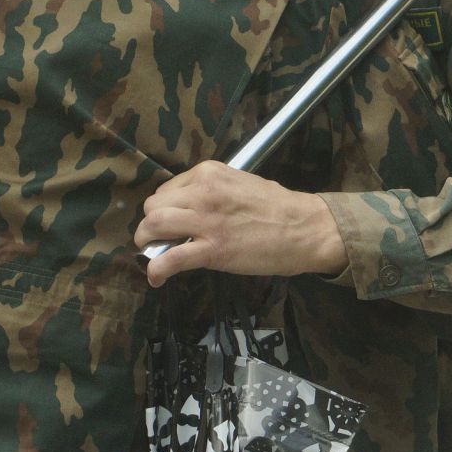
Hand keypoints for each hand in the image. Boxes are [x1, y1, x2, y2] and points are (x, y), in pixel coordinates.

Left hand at [135, 161, 345, 287]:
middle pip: (153, 206)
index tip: (171, 222)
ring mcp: (207, 220)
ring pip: (153, 225)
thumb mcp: (240, 183)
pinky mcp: (213, 249)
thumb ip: (212, 191)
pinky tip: (157, 278)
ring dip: (147, 242)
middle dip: (151, 224)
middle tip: (160, 240)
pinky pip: (170, 258)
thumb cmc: (278, 207)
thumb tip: (189, 206)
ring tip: (154, 254)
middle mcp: (203, 191)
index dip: (164, 208)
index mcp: (209, 173)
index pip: (166, 189)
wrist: (304, 228)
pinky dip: (156, 270)